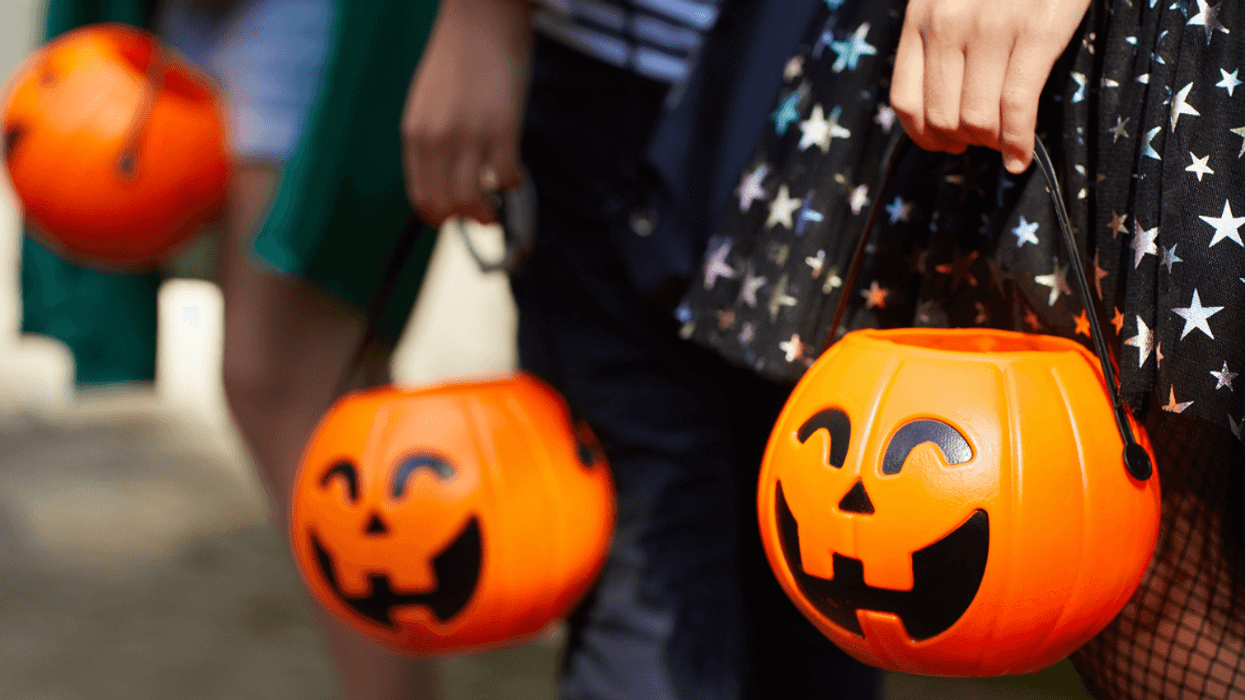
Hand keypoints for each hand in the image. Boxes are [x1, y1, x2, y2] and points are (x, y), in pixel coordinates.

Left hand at [401, 0, 532, 225]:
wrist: (480, 18)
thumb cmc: (458, 58)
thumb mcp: (429, 104)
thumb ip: (432, 140)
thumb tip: (447, 177)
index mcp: (415, 134)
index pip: (422, 195)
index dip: (439, 216)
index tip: (454, 218)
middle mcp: (437, 139)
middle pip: (447, 203)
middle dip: (465, 219)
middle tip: (482, 216)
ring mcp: (469, 135)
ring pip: (473, 199)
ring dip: (488, 212)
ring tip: (498, 208)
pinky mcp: (502, 129)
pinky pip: (507, 177)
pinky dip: (514, 184)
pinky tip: (516, 174)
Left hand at [889, 0, 1090, 172]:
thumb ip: (939, 38)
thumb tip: (942, 107)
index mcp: (921, 18)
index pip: (905, 101)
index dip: (923, 136)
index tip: (944, 144)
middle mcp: (948, 24)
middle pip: (941, 117)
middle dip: (963, 142)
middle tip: (983, 142)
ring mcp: (991, 27)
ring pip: (977, 118)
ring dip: (992, 144)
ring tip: (1005, 144)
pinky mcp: (1037, 30)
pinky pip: (1016, 107)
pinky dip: (1018, 142)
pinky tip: (1021, 156)